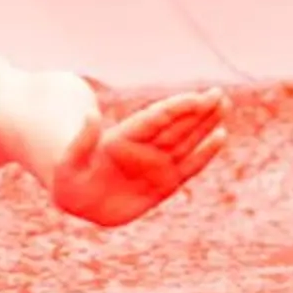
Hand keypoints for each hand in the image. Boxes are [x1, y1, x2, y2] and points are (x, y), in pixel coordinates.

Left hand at [53, 89, 227, 226]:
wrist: (80, 198)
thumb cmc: (71, 178)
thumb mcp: (68, 163)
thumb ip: (81, 141)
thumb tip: (90, 114)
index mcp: (125, 139)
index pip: (155, 118)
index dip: (176, 108)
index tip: (196, 98)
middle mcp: (145, 147)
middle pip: (176, 125)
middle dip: (198, 110)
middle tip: (218, 94)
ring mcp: (157, 163)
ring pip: (187, 139)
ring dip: (206, 124)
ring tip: (224, 105)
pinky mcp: (165, 182)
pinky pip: (189, 166)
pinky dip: (205, 154)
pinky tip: (220, 136)